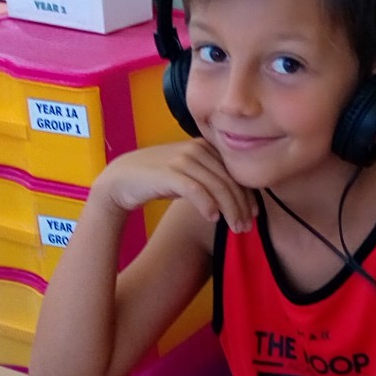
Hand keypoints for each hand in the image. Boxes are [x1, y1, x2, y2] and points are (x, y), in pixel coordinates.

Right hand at [93, 139, 252, 230]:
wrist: (122, 179)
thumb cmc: (159, 180)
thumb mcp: (190, 175)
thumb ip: (212, 179)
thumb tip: (240, 199)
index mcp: (205, 147)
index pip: (235, 172)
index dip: (248, 195)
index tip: (254, 215)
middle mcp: (196, 149)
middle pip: (229, 180)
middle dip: (241, 206)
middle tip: (246, 228)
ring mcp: (182, 159)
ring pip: (217, 186)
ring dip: (230, 210)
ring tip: (234, 229)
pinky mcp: (168, 173)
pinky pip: (196, 189)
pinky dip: (208, 205)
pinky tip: (214, 219)